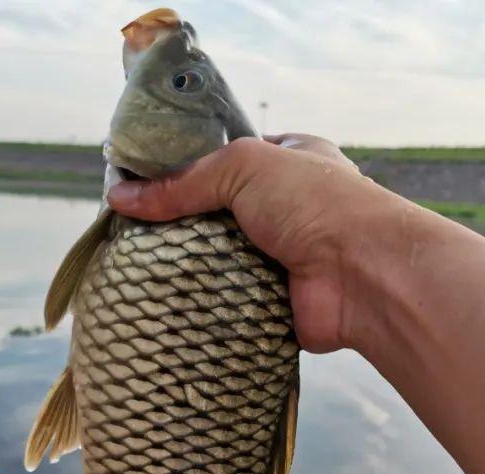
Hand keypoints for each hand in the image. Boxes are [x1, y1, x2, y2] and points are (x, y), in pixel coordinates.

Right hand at [106, 134, 398, 353]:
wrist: (365, 275)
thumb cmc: (317, 204)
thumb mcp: (243, 169)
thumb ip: (182, 182)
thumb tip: (119, 197)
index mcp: (292, 161)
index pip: (229, 160)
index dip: (186, 168)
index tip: (141, 183)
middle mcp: (291, 209)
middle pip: (220, 214)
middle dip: (184, 223)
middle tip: (132, 232)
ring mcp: (285, 258)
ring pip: (223, 260)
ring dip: (192, 266)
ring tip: (137, 269)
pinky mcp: (277, 303)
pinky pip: (231, 301)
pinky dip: (206, 303)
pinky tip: (167, 303)